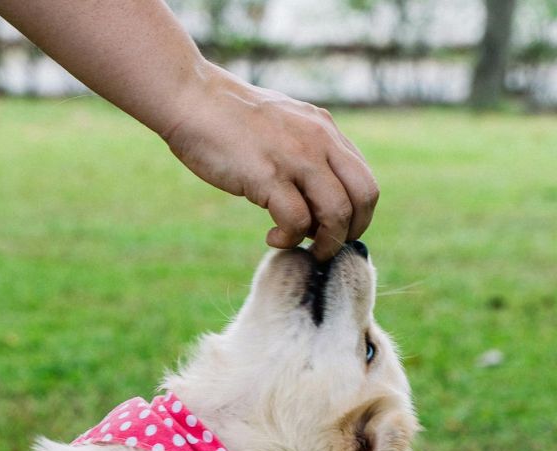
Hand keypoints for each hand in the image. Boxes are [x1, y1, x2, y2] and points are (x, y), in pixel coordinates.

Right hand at [163, 66, 378, 259]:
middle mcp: (319, 141)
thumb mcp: (282, 128)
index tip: (332, 231)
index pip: (364, 181)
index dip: (356, 216)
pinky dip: (289, 239)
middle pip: (364, 197)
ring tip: (300, 246)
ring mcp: (296, 156)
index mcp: (325, 131)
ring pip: (337, 213)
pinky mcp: (269, 175)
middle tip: (323, 247)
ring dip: (324, 242)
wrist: (192, 98)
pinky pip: (297, 221)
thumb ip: (305, 154)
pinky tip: (272, 236)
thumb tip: (315, 200)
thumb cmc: (229, 120)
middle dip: (350, 233)